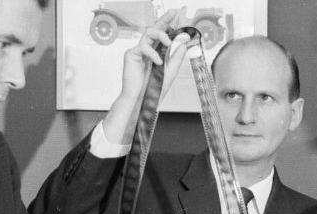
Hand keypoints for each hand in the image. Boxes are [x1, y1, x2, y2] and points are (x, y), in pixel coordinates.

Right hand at [103, 11, 187, 143]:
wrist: (142, 100)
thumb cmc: (154, 87)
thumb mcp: (171, 70)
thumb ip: (177, 56)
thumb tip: (185, 41)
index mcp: (157, 51)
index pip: (164, 34)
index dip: (172, 24)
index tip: (181, 15)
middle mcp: (147, 48)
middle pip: (155, 28)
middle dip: (165, 19)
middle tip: (175, 11)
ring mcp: (138, 51)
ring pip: (148, 33)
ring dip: (161, 34)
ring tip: (169, 41)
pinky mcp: (131, 55)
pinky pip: (143, 47)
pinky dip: (153, 53)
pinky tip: (159, 62)